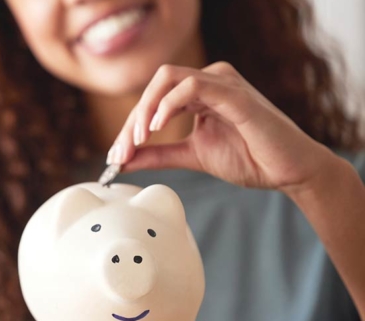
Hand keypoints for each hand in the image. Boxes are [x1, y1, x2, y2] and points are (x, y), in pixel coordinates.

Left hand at [108, 61, 338, 190]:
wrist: (290, 172)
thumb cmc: (250, 158)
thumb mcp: (192, 156)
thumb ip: (158, 154)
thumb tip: (123, 160)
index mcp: (200, 92)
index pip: (154, 98)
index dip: (130, 126)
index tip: (116, 156)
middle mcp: (210, 80)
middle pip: (155, 85)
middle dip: (132, 120)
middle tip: (122, 151)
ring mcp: (224, 83)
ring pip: (168, 80)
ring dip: (145, 110)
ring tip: (138, 140)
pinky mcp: (236, 95)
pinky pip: (193, 85)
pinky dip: (169, 104)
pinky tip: (158, 126)